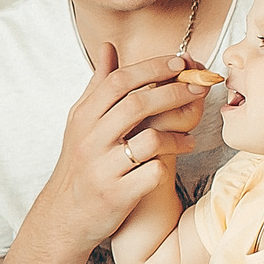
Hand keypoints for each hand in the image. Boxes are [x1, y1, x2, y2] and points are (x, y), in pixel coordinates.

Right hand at [35, 44, 211, 255]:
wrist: (65, 216)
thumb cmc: (79, 164)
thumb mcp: (81, 122)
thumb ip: (98, 85)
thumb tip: (109, 47)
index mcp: (83, 118)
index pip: (118, 82)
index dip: (151, 68)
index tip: (179, 62)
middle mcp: (90, 140)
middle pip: (137, 105)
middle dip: (174, 92)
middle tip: (198, 88)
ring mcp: (103, 168)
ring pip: (151, 140)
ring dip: (178, 135)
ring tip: (190, 136)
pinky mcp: (117, 195)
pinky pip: (153, 173)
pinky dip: (169, 166)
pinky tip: (174, 162)